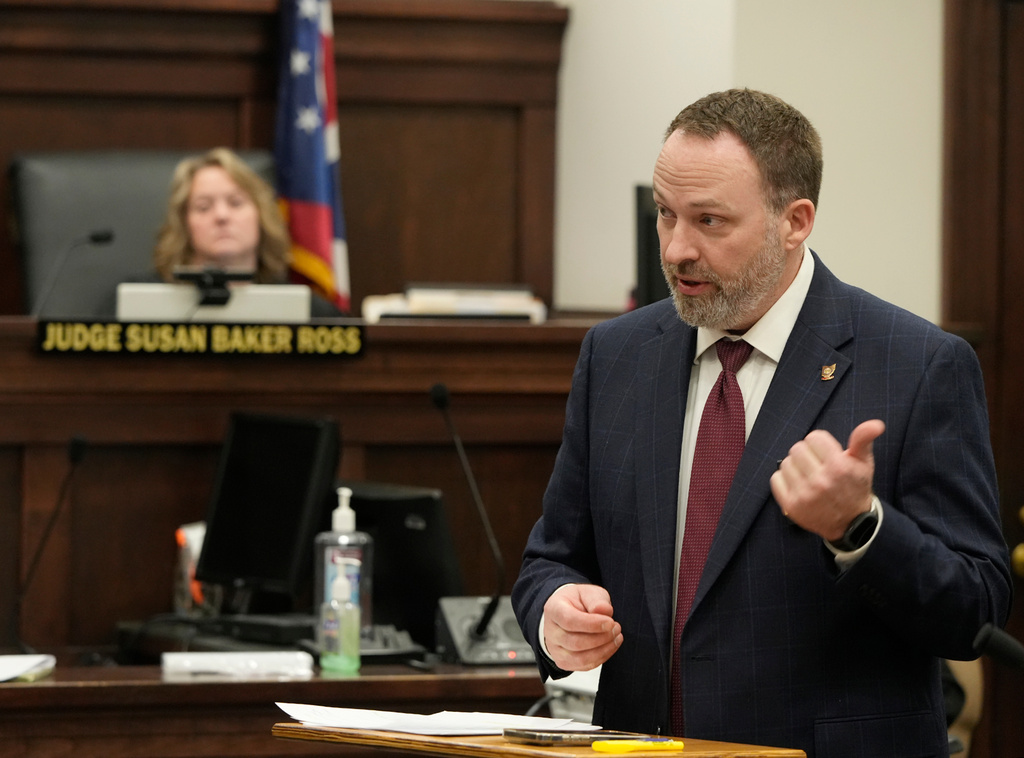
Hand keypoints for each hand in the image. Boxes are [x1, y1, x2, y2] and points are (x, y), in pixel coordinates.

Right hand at [542, 583, 622, 670]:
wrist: (568, 612)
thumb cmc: (578, 601)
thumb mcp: (587, 592)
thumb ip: (596, 600)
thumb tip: (604, 611)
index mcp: (553, 609)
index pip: (569, 621)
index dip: (592, 624)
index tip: (611, 622)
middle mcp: (550, 632)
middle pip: (575, 642)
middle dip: (601, 638)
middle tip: (616, 628)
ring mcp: (555, 649)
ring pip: (580, 658)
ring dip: (603, 650)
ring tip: (616, 637)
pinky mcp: (564, 662)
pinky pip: (584, 666)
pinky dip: (601, 658)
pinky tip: (610, 646)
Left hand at [770, 419, 884, 541]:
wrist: (851, 523)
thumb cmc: (855, 487)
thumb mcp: (864, 463)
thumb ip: (864, 440)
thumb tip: (876, 424)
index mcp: (838, 467)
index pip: (814, 437)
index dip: (820, 443)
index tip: (826, 452)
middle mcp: (821, 481)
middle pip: (797, 448)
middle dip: (807, 453)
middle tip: (817, 464)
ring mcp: (804, 494)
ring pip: (785, 462)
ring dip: (796, 466)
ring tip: (809, 475)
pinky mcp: (791, 506)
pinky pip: (776, 479)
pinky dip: (784, 479)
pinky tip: (798, 484)